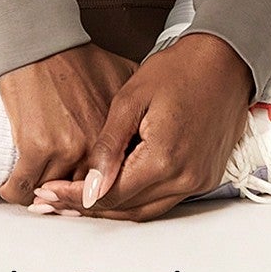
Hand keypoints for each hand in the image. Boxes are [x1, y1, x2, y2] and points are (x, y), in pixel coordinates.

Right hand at [0, 41, 138, 206]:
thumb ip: (138, 103)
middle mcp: (95, 146)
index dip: (95, 189)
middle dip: (70, 198)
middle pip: (83, 192)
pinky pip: (22, 189)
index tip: (84, 191)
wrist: (41, 43)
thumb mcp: (121, 75)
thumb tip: (151, 117)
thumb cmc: (75, 58)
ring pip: (53, 195)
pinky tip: (13, 188)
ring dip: (42, 198)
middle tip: (58, 196)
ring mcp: (65, 149)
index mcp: (116, 134)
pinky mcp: (34, 148)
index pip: (111, 180)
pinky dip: (14, 192)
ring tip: (37, 193)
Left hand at [32, 33, 253, 221]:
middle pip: (126, 209)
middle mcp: (185, 178)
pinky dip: (137, 200)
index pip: (110, 194)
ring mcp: (199, 181)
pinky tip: (114, 189)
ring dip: (111, 208)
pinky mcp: (206, 178)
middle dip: (86, 207)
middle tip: (51, 201)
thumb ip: (108, 148)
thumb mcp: (132, 99)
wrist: (224, 60)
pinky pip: (165, 201)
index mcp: (164, 159)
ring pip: (145, 211)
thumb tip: (89, 190)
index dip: (74, 197)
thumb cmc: (179, 70)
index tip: (46, 193)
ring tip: (75, 200)